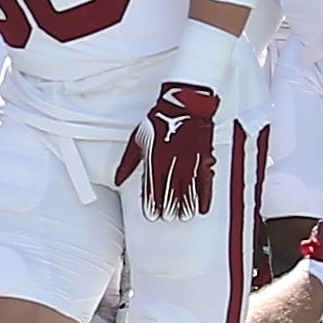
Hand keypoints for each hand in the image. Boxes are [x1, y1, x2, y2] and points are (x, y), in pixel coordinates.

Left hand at [128, 79, 220, 216]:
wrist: (184, 105)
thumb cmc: (159, 121)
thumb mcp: (138, 139)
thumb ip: (128, 162)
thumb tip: (117, 179)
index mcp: (156, 159)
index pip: (153, 188)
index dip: (152, 203)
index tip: (152, 215)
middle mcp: (173, 162)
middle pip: (171, 191)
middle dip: (168, 207)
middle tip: (166, 217)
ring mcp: (190, 162)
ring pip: (188, 190)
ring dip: (185, 205)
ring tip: (182, 216)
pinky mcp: (204, 159)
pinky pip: (205, 182)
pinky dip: (204, 197)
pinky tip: (202, 208)